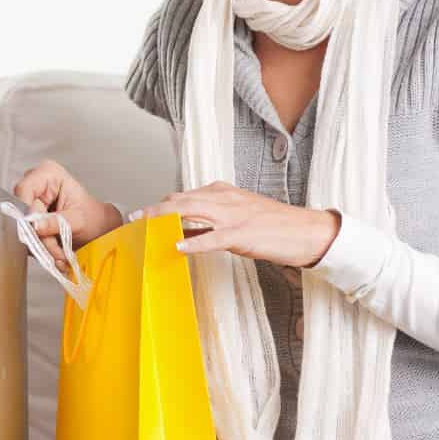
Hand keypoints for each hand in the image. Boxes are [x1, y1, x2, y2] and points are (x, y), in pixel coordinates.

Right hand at [13, 160, 122, 271]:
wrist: (97, 229)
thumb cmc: (92, 218)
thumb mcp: (78, 220)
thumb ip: (56, 223)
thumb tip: (35, 225)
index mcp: (49, 174)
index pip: (24, 189)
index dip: (27, 211)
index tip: (36, 229)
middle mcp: (36, 185)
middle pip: (22, 211)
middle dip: (39, 234)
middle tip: (55, 249)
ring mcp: (31, 202)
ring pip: (23, 226)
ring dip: (41, 244)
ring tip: (59, 252)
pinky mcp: (29, 218)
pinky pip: (27, 234)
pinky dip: (40, 246)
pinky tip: (54, 249)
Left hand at [135, 181, 340, 268]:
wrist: (306, 231)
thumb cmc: (272, 226)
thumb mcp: (237, 216)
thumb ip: (210, 220)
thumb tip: (182, 231)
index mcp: (223, 192)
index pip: (183, 195)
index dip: (160, 205)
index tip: (142, 215)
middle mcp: (224, 198)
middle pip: (180, 200)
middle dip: (154, 209)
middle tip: (132, 218)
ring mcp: (233, 215)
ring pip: (190, 212)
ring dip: (164, 219)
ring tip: (144, 226)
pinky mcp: (242, 234)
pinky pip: (212, 238)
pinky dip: (193, 242)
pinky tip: (178, 247)